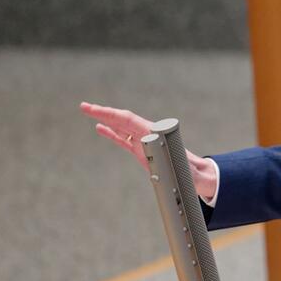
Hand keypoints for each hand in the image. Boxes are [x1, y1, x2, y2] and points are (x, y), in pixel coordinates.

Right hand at [79, 102, 218, 199]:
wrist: (196, 175)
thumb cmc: (191, 173)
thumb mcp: (185, 171)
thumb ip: (181, 169)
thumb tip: (173, 164)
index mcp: (156, 135)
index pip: (130, 122)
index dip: (113, 115)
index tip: (97, 112)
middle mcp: (149, 134)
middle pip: (123, 119)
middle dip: (104, 112)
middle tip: (84, 106)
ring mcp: (144, 141)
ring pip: (121, 126)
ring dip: (105, 118)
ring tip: (87, 110)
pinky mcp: (142, 150)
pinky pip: (123, 139)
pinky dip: (111, 132)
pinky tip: (99, 127)